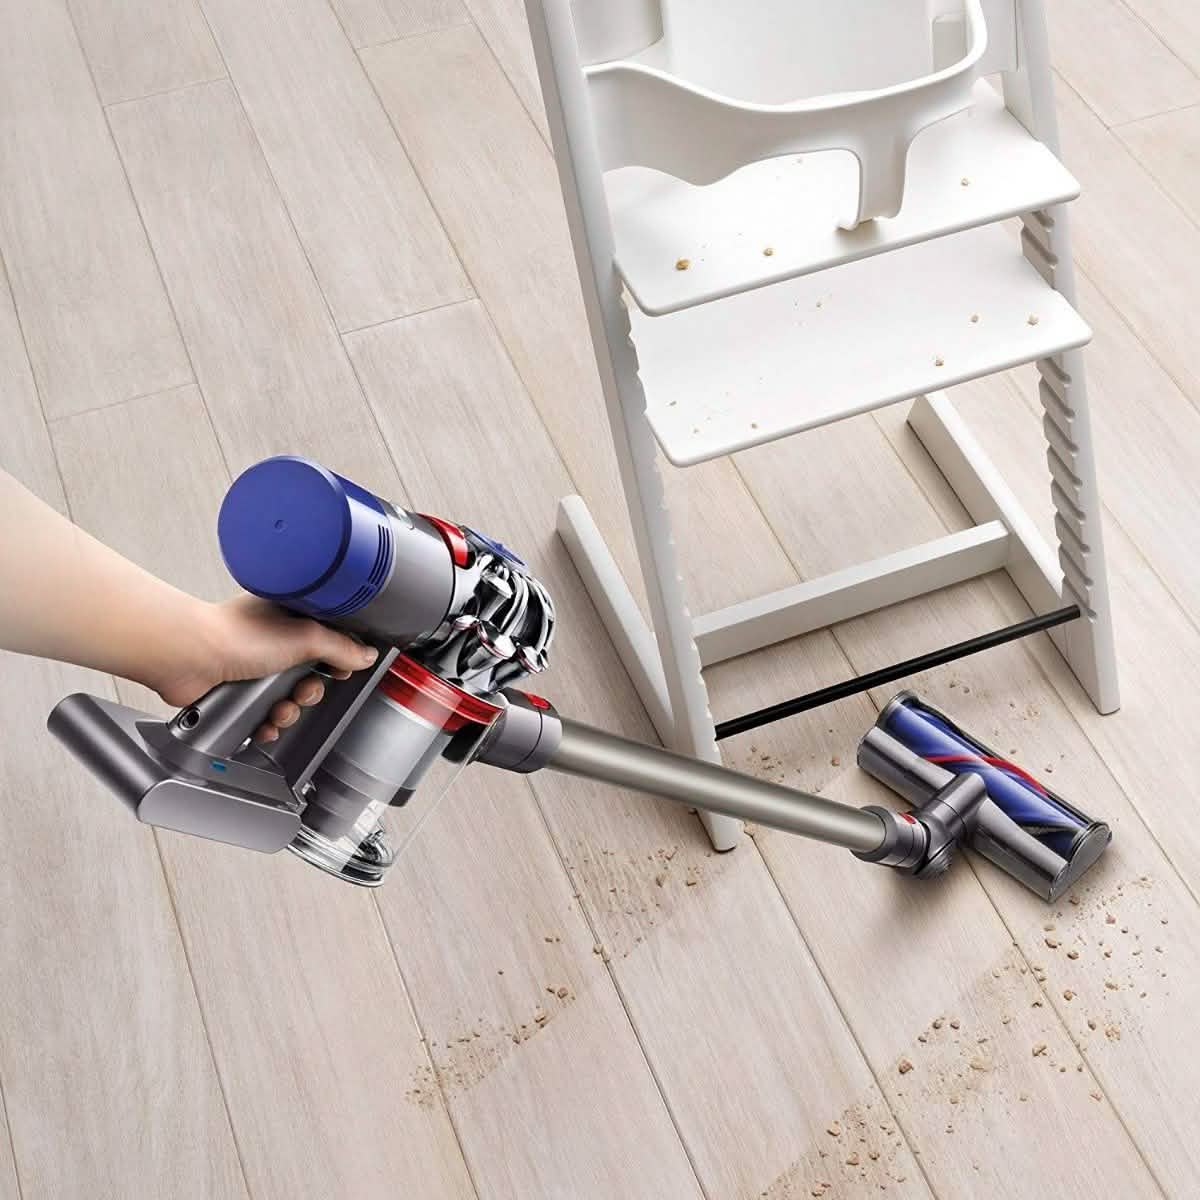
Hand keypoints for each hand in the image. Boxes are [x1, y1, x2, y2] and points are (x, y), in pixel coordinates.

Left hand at [153, 595, 379, 742]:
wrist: (189, 656)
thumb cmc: (234, 634)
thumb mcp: (304, 636)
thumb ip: (341, 647)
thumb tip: (366, 655)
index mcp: (291, 617)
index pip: (329, 640)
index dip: (337, 660)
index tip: (339, 670)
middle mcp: (273, 640)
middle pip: (310, 676)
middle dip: (309, 692)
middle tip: (302, 690)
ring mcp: (254, 667)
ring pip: (288, 699)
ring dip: (287, 711)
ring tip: (277, 708)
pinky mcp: (238, 691)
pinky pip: (264, 715)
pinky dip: (266, 724)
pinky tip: (263, 721)